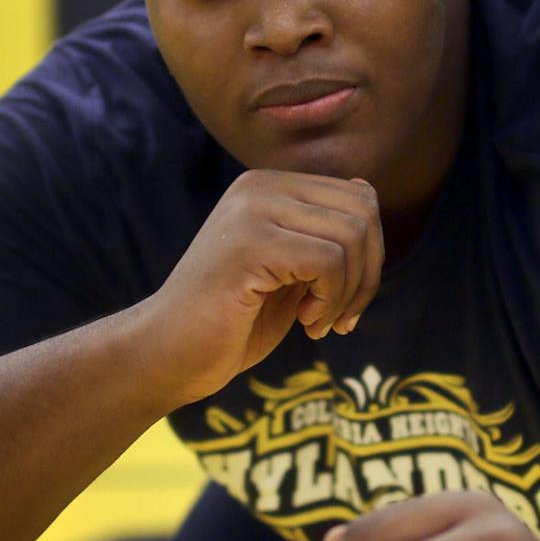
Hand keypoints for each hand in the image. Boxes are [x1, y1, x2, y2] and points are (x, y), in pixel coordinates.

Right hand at [139, 170, 382, 402]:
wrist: (169, 354)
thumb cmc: (231, 322)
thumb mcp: (289, 270)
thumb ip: (322, 234)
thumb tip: (366, 192)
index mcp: (268, 186)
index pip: (358, 198)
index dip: (370, 255)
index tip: (343, 301)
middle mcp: (259, 186)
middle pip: (362, 213)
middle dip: (367, 274)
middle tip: (338, 317)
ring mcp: (252, 210)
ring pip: (351, 236)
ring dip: (348, 293)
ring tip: (317, 322)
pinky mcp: (250, 243)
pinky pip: (330, 261)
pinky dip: (331, 301)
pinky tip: (304, 322)